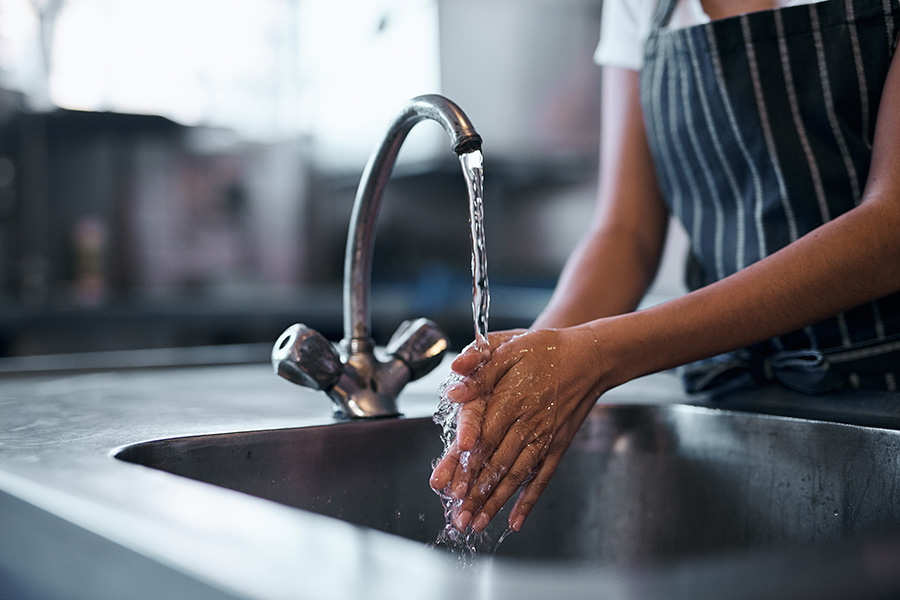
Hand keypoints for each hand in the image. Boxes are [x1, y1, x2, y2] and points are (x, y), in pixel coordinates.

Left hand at [429, 325, 607, 533]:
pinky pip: (542, 477)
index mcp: (512, 400)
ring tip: (476, 525)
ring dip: (495, 503)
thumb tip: (454, 386)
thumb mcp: (511, 347)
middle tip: (458, 519)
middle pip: (497, 465)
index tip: (451, 487)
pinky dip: (529, 500)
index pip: (484, 439)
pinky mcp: (558, 446)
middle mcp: (528, 424)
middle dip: (475, 494)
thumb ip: (480, 368)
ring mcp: (545, 438)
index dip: (467, 464)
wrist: (590, 357)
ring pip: (516, 476)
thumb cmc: (547, 350)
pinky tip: (515, 521)